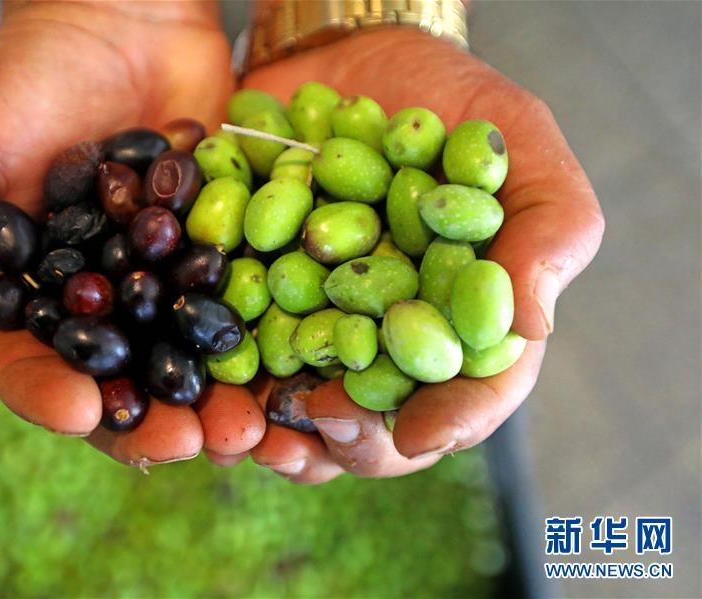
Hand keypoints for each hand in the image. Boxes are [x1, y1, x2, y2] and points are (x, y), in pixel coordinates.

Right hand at [0, 2, 265, 464]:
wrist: (118, 23)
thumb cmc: (23, 82)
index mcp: (22, 301)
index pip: (28, 368)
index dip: (53, 398)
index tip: (88, 414)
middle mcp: (92, 309)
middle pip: (119, 384)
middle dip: (152, 423)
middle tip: (192, 444)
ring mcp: (159, 290)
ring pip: (186, 364)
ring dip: (217, 404)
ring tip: (249, 430)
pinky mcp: (214, 264)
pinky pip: (239, 314)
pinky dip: (262, 347)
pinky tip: (287, 373)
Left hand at [235, 28, 603, 482]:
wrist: (346, 61)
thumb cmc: (443, 102)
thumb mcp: (511, 139)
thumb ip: (546, 223)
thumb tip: (532, 325)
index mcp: (465, 315)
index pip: (474, 388)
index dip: (452, 419)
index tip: (417, 434)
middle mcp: (395, 335)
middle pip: (388, 417)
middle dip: (358, 441)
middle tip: (325, 428)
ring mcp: (327, 327)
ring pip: (314, 410)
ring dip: (288, 437)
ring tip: (262, 438)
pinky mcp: (264, 306)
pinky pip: (247, 360)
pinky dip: (231, 385)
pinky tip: (212, 395)